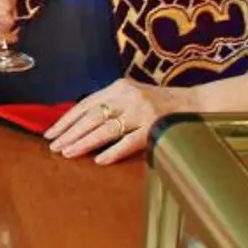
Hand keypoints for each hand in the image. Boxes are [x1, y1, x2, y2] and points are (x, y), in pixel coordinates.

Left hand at [44, 79, 197, 164]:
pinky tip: (99, 160)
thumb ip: (111, 104)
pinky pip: (130, 141)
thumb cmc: (160, 103)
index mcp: (119, 87)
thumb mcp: (133, 95)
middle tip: (53, 147)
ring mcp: (142, 112)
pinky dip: (113, 151)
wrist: (196, 104)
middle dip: (70, 133)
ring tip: (68, 153)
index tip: (51, 133)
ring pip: (106, 129)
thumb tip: (79, 124)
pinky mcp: (155, 127)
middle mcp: (129, 96)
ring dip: (84, 142)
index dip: (66, 119)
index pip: (86, 103)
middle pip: (92, 116)